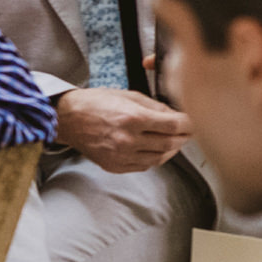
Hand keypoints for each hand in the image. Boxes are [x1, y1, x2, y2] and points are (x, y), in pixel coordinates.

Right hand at [56, 87, 191, 172]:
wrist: (67, 119)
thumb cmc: (95, 103)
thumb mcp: (128, 95)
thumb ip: (154, 106)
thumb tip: (175, 114)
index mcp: (132, 118)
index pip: (174, 126)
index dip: (189, 124)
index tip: (193, 121)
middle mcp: (128, 140)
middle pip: (170, 143)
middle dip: (184, 137)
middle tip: (189, 132)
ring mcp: (121, 156)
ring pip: (160, 158)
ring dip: (172, 149)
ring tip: (175, 141)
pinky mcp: (115, 166)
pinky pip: (145, 166)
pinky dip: (156, 158)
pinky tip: (158, 150)